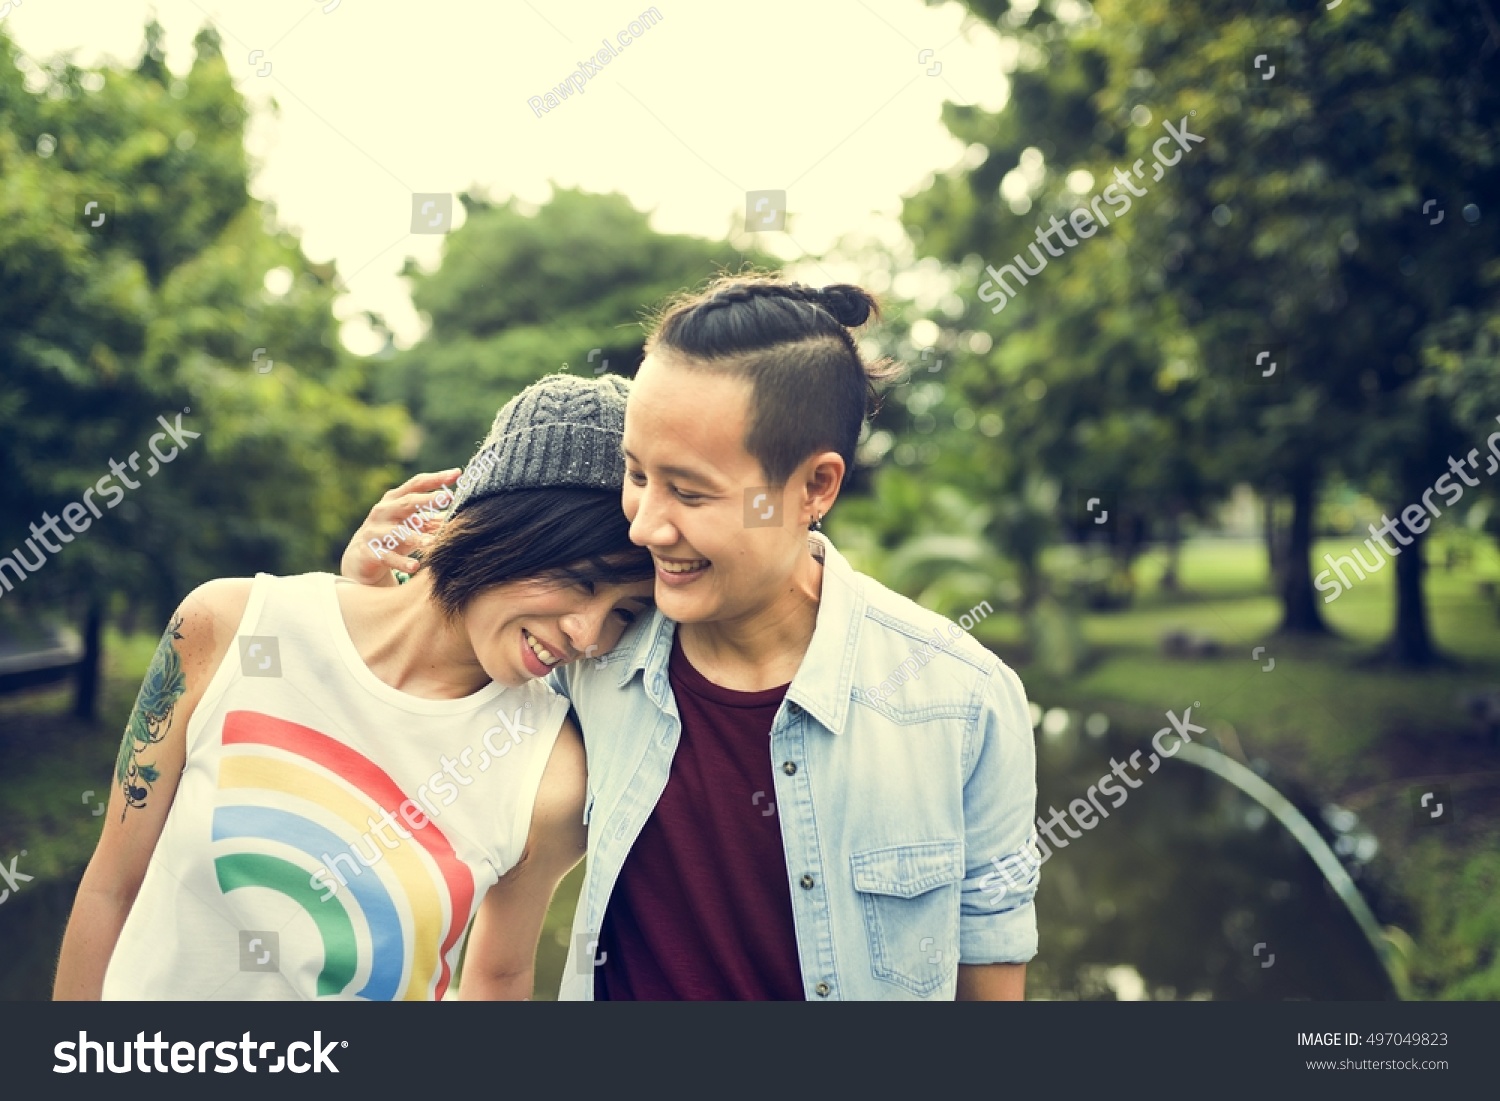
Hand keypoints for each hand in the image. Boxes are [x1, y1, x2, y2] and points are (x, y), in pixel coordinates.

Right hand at [339, 469, 460, 585]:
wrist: (361, 557)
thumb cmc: (394, 535)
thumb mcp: (412, 524)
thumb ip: (433, 517)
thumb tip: (463, 512)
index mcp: (395, 499)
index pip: (417, 484)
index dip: (436, 478)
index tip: (457, 474)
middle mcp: (383, 511)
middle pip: (407, 502)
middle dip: (428, 499)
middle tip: (448, 497)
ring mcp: (375, 531)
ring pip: (397, 533)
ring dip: (416, 537)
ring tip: (432, 542)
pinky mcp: (369, 551)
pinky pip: (387, 557)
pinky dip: (401, 562)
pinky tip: (415, 567)